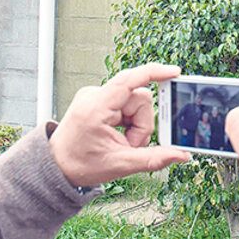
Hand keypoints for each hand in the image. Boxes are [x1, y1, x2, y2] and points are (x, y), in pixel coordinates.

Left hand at [49, 63, 190, 186]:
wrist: (57, 166)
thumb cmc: (81, 164)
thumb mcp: (121, 165)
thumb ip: (154, 159)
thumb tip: (181, 155)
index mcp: (96, 108)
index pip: (128, 80)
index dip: (154, 73)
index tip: (175, 72)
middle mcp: (95, 95)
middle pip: (139, 98)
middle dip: (142, 123)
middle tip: (131, 144)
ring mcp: (96, 96)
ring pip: (135, 103)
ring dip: (136, 125)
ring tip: (123, 142)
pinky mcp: (99, 100)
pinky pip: (126, 105)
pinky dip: (129, 122)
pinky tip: (120, 135)